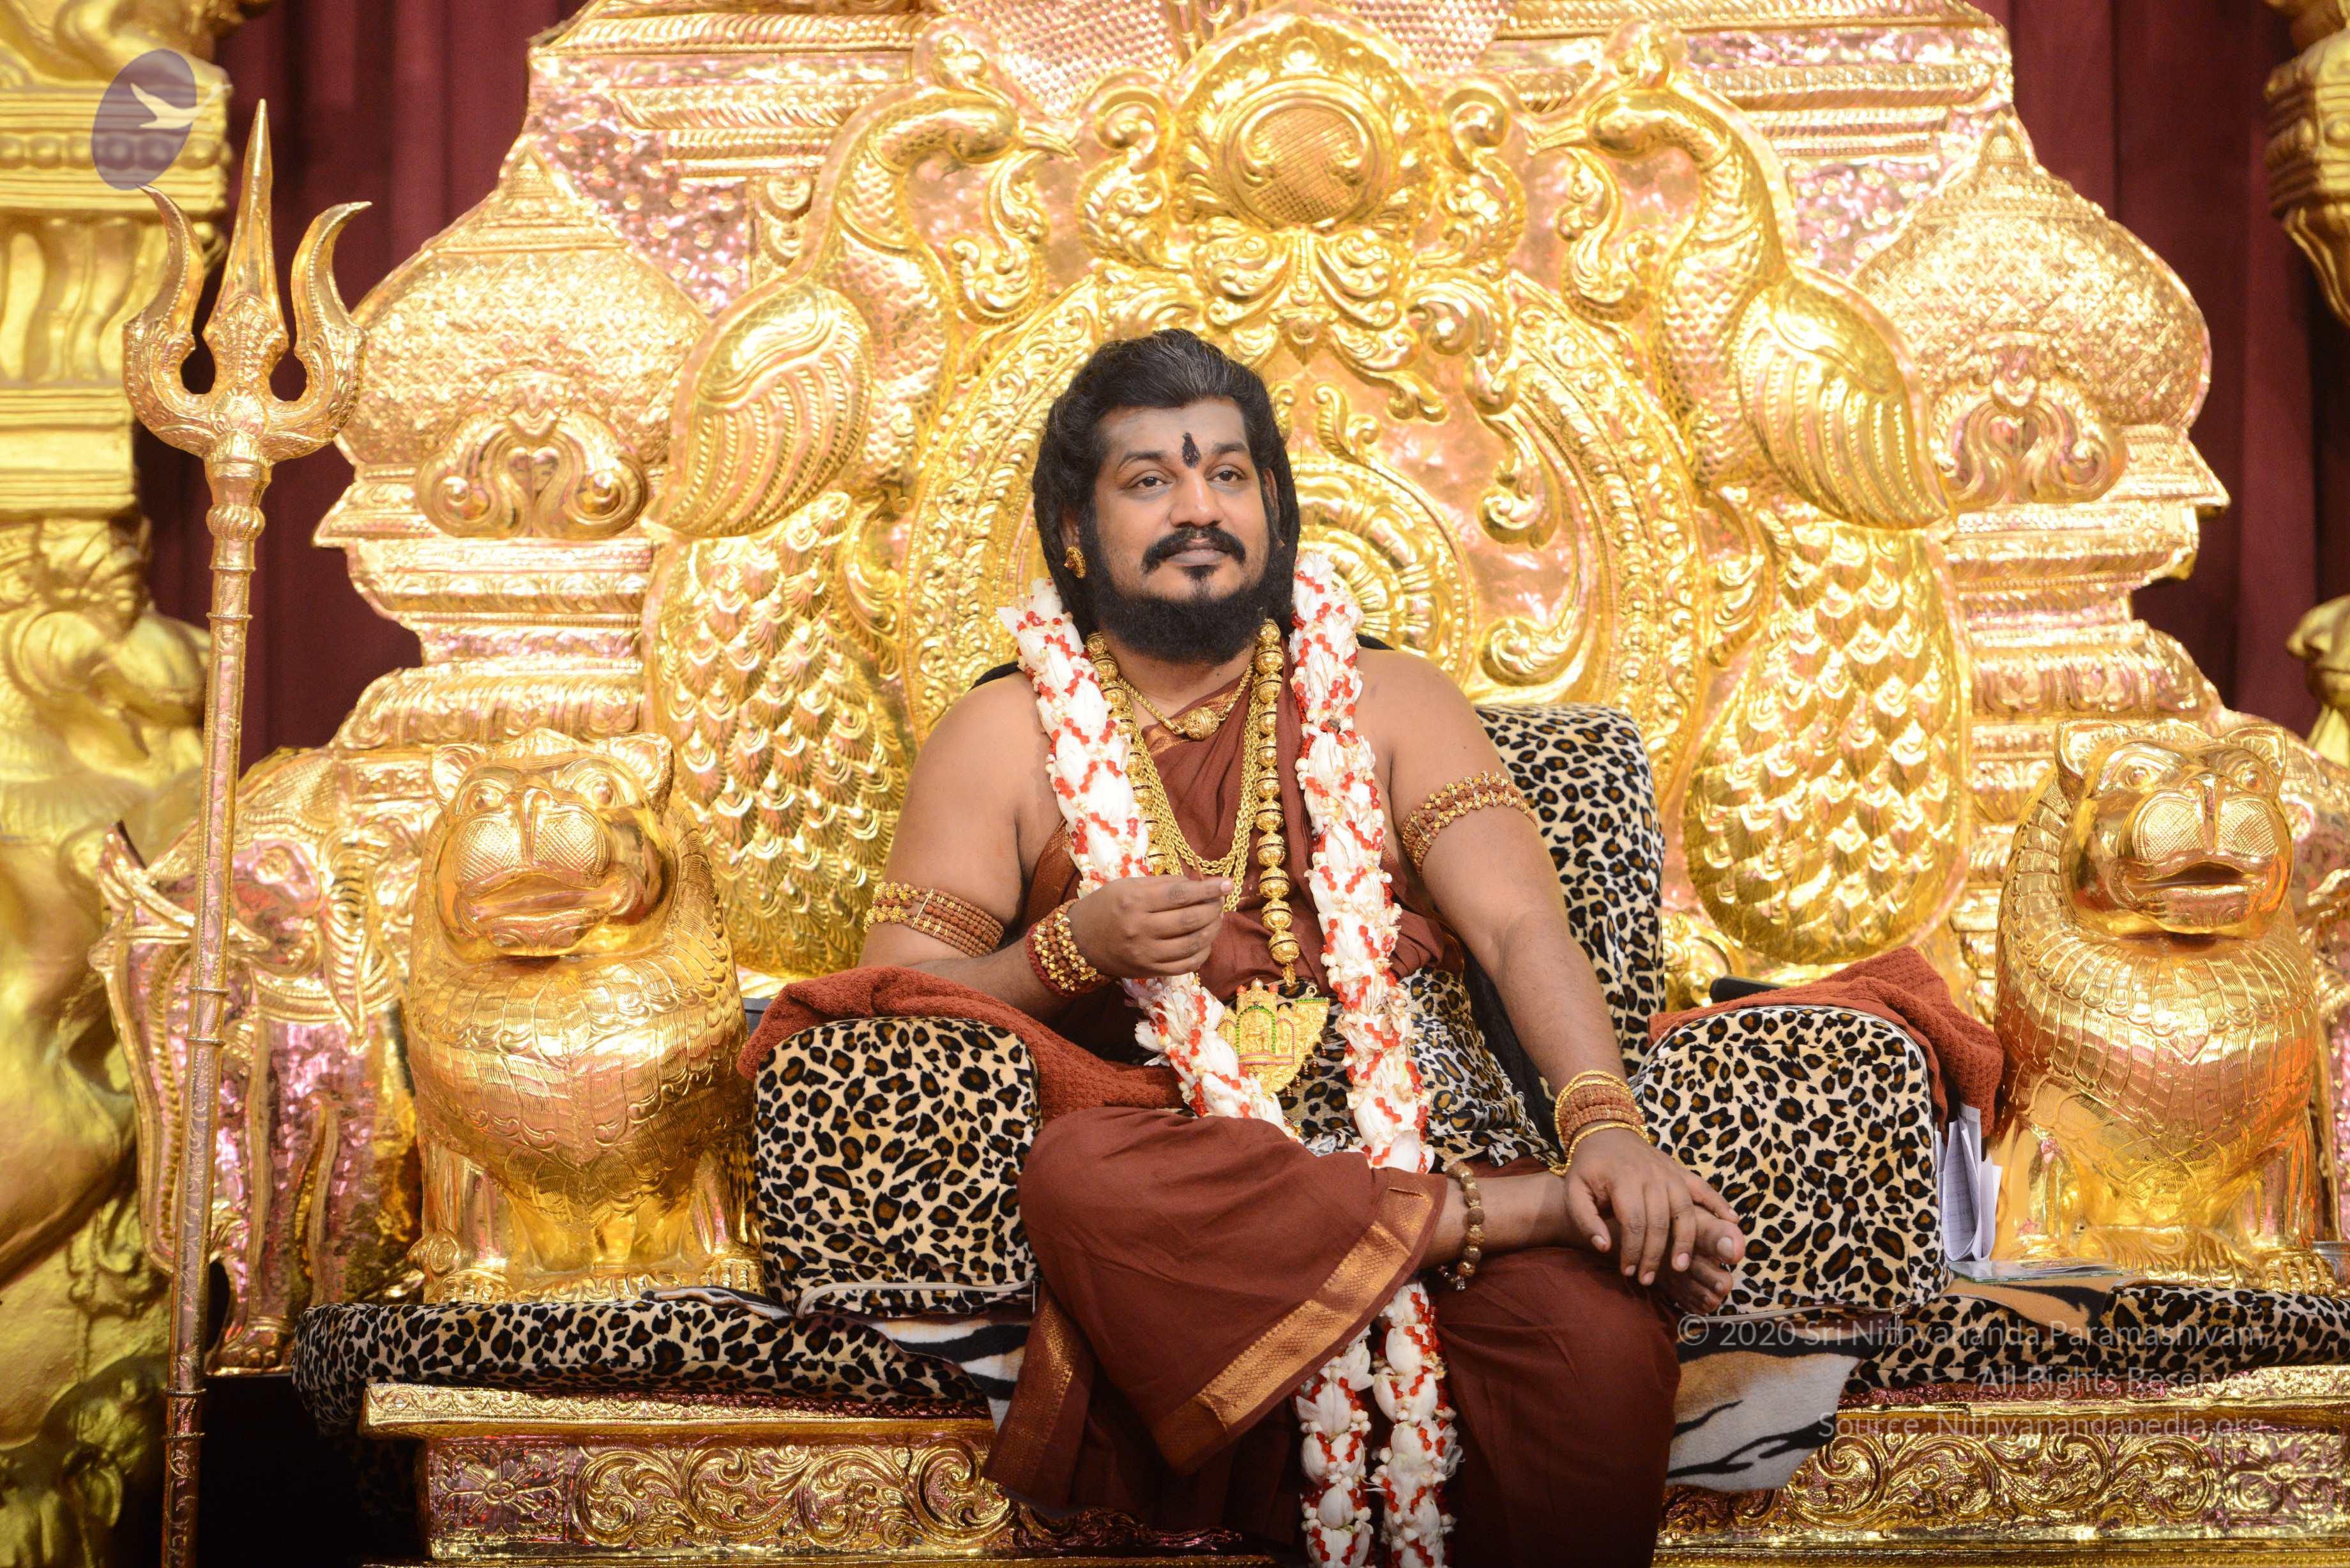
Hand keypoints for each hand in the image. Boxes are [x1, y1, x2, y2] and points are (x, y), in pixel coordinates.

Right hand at [1066, 875, 1229, 978]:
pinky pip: (1186, 965)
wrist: (1080, 940)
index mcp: (1134, 901)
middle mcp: (1140, 928)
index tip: (1227, 884)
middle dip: (1213, 909)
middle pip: (1190, 919)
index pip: (1181, 894)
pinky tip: (1205, 941)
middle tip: (1220, 901)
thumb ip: (1163, 885)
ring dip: (1212, 930)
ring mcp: (1145, 953)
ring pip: (1192, 944)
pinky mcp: (1149, 971)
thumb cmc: (1106, 906)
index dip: (1209, 889)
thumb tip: (1199, 885)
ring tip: (1215, 919)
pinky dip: (1202, 953)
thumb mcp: (1128, 886)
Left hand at [1557, 1129, 1745, 1290]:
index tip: (1628, 1271)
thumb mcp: (1574, 1189)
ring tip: (1680, 1266)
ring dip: (1685, 1241)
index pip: (1635, 1222)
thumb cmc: (1589, 1166)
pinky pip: (1704, 1188)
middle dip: (1655, 1255)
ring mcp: (1670, 1172)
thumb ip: (1584, 1219)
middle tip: (1646, 1278)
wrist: (1606, 1130)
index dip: (1633, 1251)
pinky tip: (1733, 1221)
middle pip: (1661, 1222)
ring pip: (1685, 1210)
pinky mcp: (1680, 1171)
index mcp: (1624, 1179)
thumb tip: (1604, 1247)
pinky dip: (1719, 1204)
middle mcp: (1652, 1175)